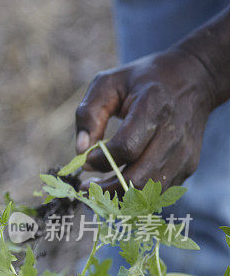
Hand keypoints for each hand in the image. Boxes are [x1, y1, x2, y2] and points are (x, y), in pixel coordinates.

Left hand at [75, 48, 216, 192]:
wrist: (195, 79)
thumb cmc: (142, 81)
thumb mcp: (108, 83)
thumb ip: (88, 113)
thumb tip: (80, 151)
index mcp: (154, 106)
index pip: (126, 147)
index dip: (101, 160)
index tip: (85, 159)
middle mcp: (174, 132)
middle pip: (138, 177)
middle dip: (106, 188)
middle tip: (86, 186)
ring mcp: (184, 152)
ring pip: (149, 191)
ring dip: (119, 196)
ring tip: (100, 188)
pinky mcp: (189, 165)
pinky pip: (160, 192)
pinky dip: (137, 195)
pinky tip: (120, 185)